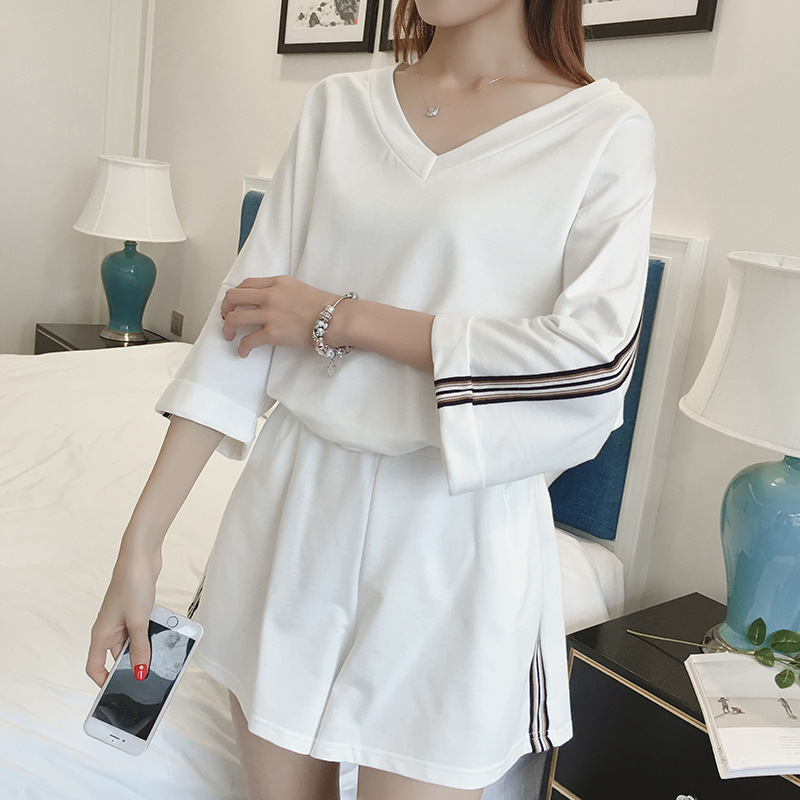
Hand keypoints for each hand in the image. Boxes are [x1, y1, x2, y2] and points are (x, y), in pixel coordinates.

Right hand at [86, 550, 160, 686]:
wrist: (140, 557)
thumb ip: (139, 648)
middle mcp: (109, 629)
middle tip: (150, 678)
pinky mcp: (136, 610)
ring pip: (133, 642)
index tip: (119, 692)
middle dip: (132, 666)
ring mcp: (123, 619)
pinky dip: (152, 633)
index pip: (94, 667)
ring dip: (146, 648)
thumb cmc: (132, 584)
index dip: (104, 682)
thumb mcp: (138, 621)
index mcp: (101, 634)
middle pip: (117, 657)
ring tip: (162, 656)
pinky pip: (142, 629)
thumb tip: (138, 672)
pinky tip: (165, 635)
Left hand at [220, 276, 336, 357]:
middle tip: (226, 318)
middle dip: (225, 308)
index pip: (247, 284)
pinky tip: (243, 352)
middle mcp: (270, 295)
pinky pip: (248, 340)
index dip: (236, 295)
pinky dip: (242, 347)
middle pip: (233, 297)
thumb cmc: (325, 307)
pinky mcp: (272, 333)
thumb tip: (272, 302)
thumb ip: (282, 291)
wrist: (336, 319)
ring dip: (228, 328)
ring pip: (235, 318)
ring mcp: (270, 314)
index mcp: (277, 282)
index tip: (235, 304)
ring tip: (230, 336)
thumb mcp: (300, 288)